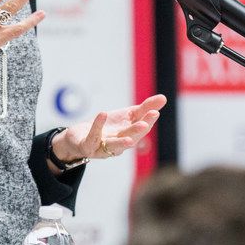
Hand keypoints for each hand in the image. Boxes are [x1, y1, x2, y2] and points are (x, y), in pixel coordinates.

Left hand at [50, 94, 166, 165]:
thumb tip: (164, 98)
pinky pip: (93, 136)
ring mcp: (103, 147)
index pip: (141, 129)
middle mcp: (118, 145)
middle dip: (137, 132)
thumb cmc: (107, 126)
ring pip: (114, 146)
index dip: (148, 121)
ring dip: (122, 143)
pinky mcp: (88, 146)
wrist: (80, 136)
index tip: (155, 112)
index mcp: (130, 136)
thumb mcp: (128, 115)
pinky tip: (103, 114)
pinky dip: (98, 126)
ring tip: (130, 140)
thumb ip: (146, 107)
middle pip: (130, 138)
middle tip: (145, 124)